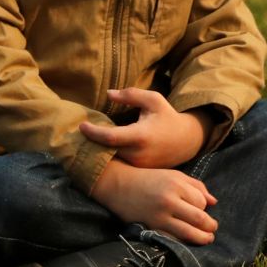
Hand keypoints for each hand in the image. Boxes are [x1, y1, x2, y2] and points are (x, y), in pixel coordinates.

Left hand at [79, 88, 209, 167]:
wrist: (186, 141)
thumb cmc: (167, 117)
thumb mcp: (153, 100)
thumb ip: (131, 95)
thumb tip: (109, 94)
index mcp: (140, 135)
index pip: (109, 137)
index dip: (92, 132)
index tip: (81, 125)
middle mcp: (138, 154)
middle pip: (106, 151)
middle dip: (93, 143)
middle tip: (80, 134)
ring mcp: (139, 167)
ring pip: (112, 160)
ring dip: (100, 151)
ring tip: (90, 141)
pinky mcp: (140, 172)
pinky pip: (120, 166)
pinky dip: (111, 157)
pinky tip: (104, 149)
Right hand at [89, 158, 217, 245]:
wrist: (119, 185)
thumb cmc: (149, 179)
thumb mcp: (174, 175)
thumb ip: (196, 186)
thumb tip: (214, 202)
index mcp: (176, 184)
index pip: (201, 202)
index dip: (205, 208)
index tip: (202, 210)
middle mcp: (169, 200)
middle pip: (200, 218)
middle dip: (210, 226)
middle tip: (212, 229)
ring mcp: (160, 216)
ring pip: (189, 232)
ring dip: (202, 238)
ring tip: (207, 238)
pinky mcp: (151, 227)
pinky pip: (173, 238)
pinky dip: (183, 241)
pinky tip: (187, 240)